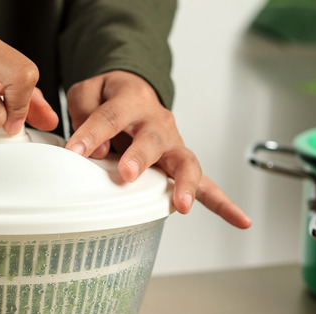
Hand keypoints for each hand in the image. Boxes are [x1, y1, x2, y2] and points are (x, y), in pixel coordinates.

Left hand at [64, 71, 250, 228]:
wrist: (132, 91)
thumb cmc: (108, 97)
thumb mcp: (87, 92)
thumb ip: (85, 111)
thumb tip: (98, 149)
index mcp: (131, 99)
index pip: (110, 116)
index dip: (91, 134)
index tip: (74, 151)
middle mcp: (157, 121)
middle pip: (152, 139)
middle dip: (141, 157)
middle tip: (127, 173)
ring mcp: (172, 143)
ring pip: (186, 162)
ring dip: (184, 185)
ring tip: (181, 206)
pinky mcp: (180, 162)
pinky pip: (205, 184)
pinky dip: (223, 203)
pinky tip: (241, 221)